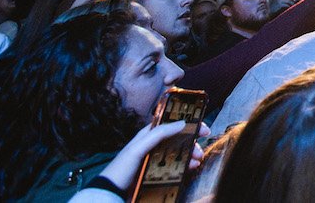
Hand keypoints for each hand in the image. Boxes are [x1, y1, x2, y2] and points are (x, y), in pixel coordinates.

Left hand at [90, 120, 210, 193]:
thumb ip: (159, 133)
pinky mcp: (157, 174)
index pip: (172, 125)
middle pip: (179, 140)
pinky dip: (185, 167)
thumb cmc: (122, 168)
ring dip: (190, 156)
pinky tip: (190, 169)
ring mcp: (156, 160)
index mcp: (149, 136)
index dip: (189, 125)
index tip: (202, 129)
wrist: (112, 192)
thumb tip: (182, 122)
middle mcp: (154, 146)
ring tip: (196, 162)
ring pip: (179, 154)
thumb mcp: (139, 147)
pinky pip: (175, 168)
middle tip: (199, 150)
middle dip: (192, 143)